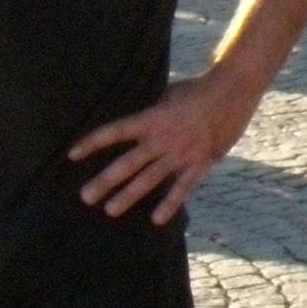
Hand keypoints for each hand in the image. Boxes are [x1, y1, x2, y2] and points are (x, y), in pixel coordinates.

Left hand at [68, 72, 260, 224]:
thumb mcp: (171, 94)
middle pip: (128, 163)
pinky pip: (182, 187)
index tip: (72, 154)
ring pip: (150, 178)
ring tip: (110, 210)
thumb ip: (154, 110)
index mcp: (153, 118)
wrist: (234, 89)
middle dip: (105, 181)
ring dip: (129, 195)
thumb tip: (139, 119)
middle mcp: (163, 138)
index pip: (116, 131)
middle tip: (86, 197)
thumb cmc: (200, 88)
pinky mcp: (201, 162)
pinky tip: (157, 220)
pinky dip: (170, 204)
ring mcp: (182, 152)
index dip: (94, 142)